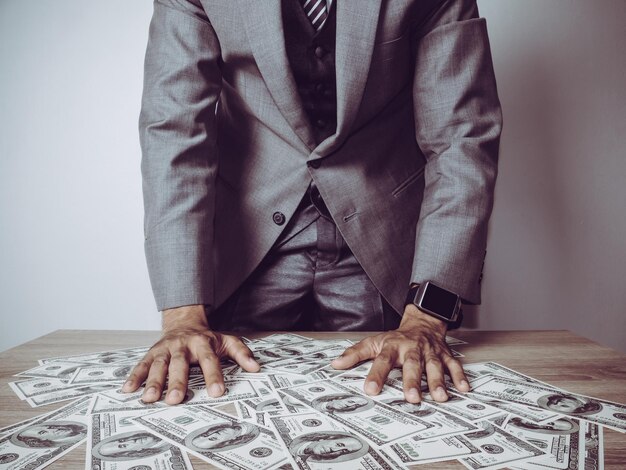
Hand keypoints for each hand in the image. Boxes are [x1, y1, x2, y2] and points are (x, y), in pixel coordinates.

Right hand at [122, 305, 259, 404]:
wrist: (184, 322)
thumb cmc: (207, 338)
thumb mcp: (227, 341)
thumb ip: (242, 353)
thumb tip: (256, 367)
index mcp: (203, 343)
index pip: (210, 360)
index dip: (214, 376)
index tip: (217, 393)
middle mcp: (182, 345)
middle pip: (180, 364)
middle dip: (177, 382)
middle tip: (176, 399)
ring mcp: (165, 349)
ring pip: (158, 365)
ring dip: (153, 382)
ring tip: (149, 399)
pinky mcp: (152, 353)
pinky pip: (141, 364)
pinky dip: (134, 376)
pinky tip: (128, 390)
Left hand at [331, 304, 468, 402]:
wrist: (422, 321)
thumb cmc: (396, 338)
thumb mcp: (373, 342)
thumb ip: (355, 354)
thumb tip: (335, 365)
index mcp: (393, 347)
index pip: (382, 361)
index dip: (376, 375)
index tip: (370, 390)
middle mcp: (412, 349)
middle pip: (412, 365)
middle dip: (413, 381)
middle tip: (412, 398)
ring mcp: (430, 351)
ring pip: (435, 366)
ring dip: (438, 381)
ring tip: (440, 397)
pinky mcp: (445, 354)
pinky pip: (454, 364)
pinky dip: (460, 376)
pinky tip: (463, 389)